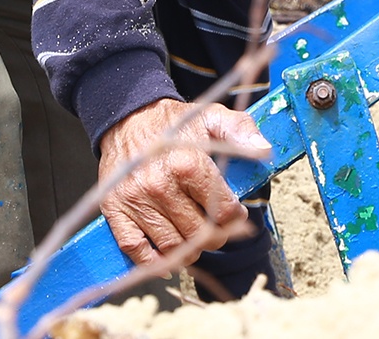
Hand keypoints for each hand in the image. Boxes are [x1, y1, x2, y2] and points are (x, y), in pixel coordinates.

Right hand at [97, 99, 271, 265]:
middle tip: (216, 228)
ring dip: (189, 250)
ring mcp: (135, 200)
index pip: (222, 212)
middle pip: (199, 235)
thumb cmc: (173, 124)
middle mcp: (159, 184)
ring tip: (193, 236)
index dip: (234, 218)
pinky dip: (153, 260)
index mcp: (186, 163)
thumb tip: (263, 150)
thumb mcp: (211, 117)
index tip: (234, 213)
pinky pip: (137, 250)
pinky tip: (166, 252)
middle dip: (215, 236)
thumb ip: (240, 130)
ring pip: (172, 247)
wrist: (127, 118)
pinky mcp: (114, 210)